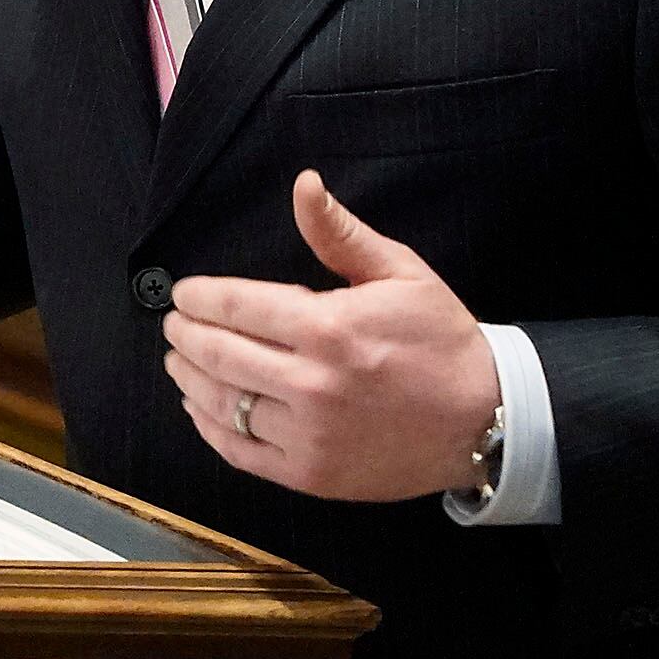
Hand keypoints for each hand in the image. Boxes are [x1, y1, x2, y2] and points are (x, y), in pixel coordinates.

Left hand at [161, 170, 501, 500]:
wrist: (483, 420)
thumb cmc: (441, 341)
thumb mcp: (400, 272)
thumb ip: (340, 232)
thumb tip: (303, 184)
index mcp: (328, 328)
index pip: (236, 307)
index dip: (199, 298)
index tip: (183, 294)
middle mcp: (311, 384)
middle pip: (219, 354)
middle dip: (186, 335)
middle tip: (174, 324)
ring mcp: (308, 435)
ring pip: (223, 404)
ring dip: (190, 379)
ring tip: (179, 360)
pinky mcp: (311, 474)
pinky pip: (241, 451)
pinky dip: (210, 428)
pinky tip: (201, 408)